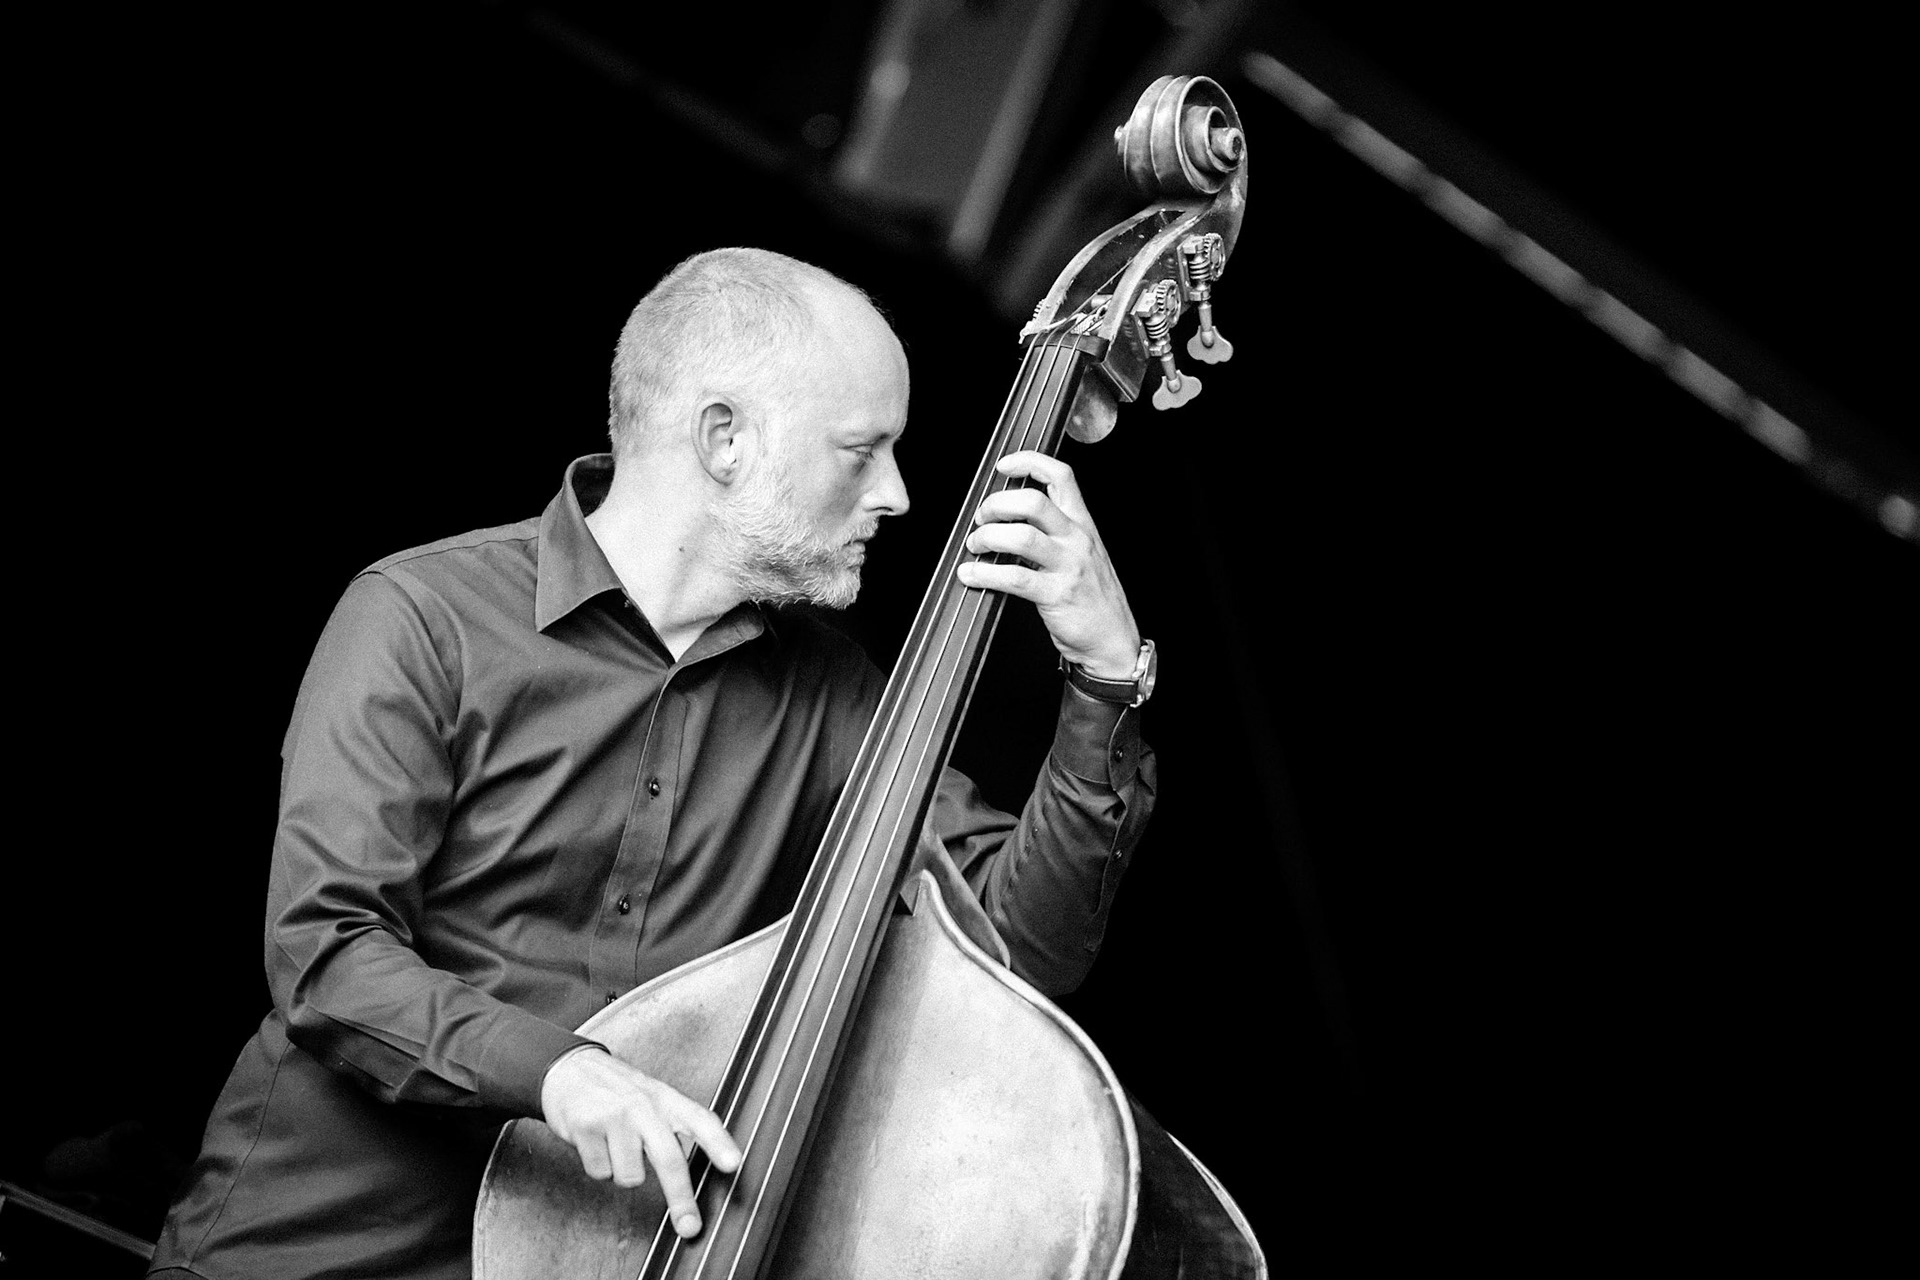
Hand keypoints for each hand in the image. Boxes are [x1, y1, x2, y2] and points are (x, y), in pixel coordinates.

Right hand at [540, 1046, 741, 1238]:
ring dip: (623, 1171)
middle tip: (689, 1226)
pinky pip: (600, 1172)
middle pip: (669, 1158)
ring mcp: (615, 1116)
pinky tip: (596, 1143)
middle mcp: (643, 1106)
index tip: (733, 1164)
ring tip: (615, 1146)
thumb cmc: (617, 1090)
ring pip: (630, 1176)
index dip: (718, 1143)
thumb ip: (677, 1125)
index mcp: (666, 1100)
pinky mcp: (586, 1126)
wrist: (569, 1068)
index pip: (700, 1120)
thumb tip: (704, 1160)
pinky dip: (598, 1166)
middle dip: (681, 1198)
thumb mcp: (654, 1097)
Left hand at [955, 451, 1140, 676]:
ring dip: (988, 538)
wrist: (1113, 640)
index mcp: (1083, 524)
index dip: (1029, 462)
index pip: (1061, 476)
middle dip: (997, 505)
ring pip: (1021, 536)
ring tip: (976, 547)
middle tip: (982, 519)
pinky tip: (972, 575)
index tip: (1004, 466)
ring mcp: (1068, 566)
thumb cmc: (1093, 598)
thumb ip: (1053, 533)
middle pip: (1033, 502)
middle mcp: (1077, 539)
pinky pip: (1014, 578)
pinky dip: (985, 574)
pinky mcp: (1057, 594)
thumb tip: (1008, 520)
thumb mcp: (1082, 554)